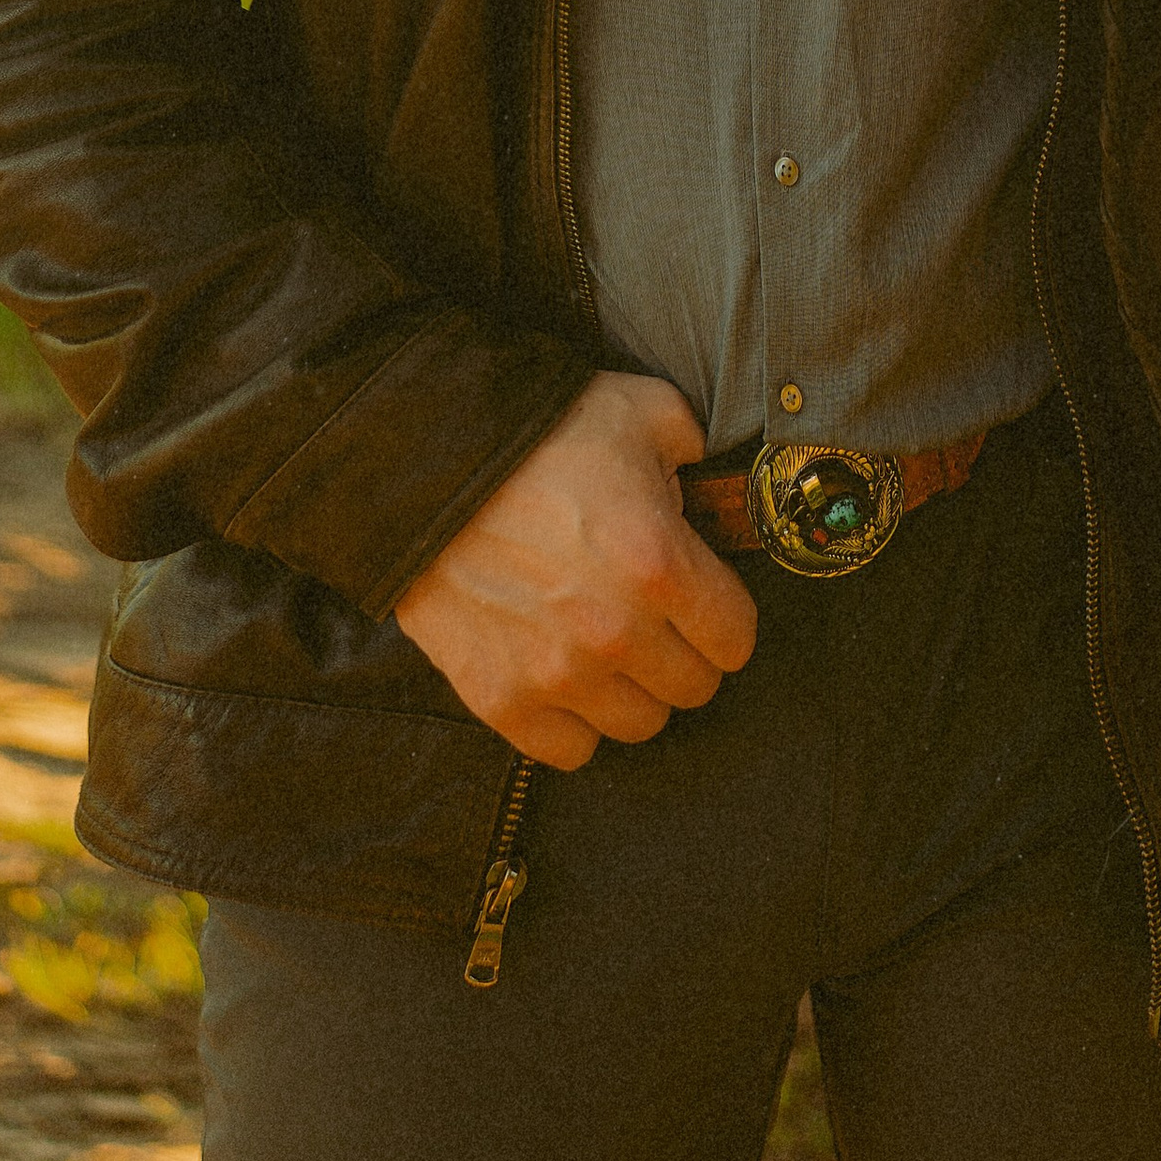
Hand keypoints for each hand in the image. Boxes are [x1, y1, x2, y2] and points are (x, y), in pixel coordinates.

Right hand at [391, 372, 758, 770]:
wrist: (427, 466)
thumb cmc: (539, 433)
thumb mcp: (642, 410)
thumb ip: (693, 448)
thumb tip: (703, 483)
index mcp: (659, 565)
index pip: (734, 639)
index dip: (725, 618)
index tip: (706, 604)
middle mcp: (616, 633)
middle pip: (691, 689)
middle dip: (684, 653)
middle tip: (658, 623)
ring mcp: (557, 675)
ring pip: (637, 725)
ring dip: (633, 690)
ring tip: (610, 647)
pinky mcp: (501, 700)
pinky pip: (570, 750)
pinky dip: (575, 722)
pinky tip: (567, 676)